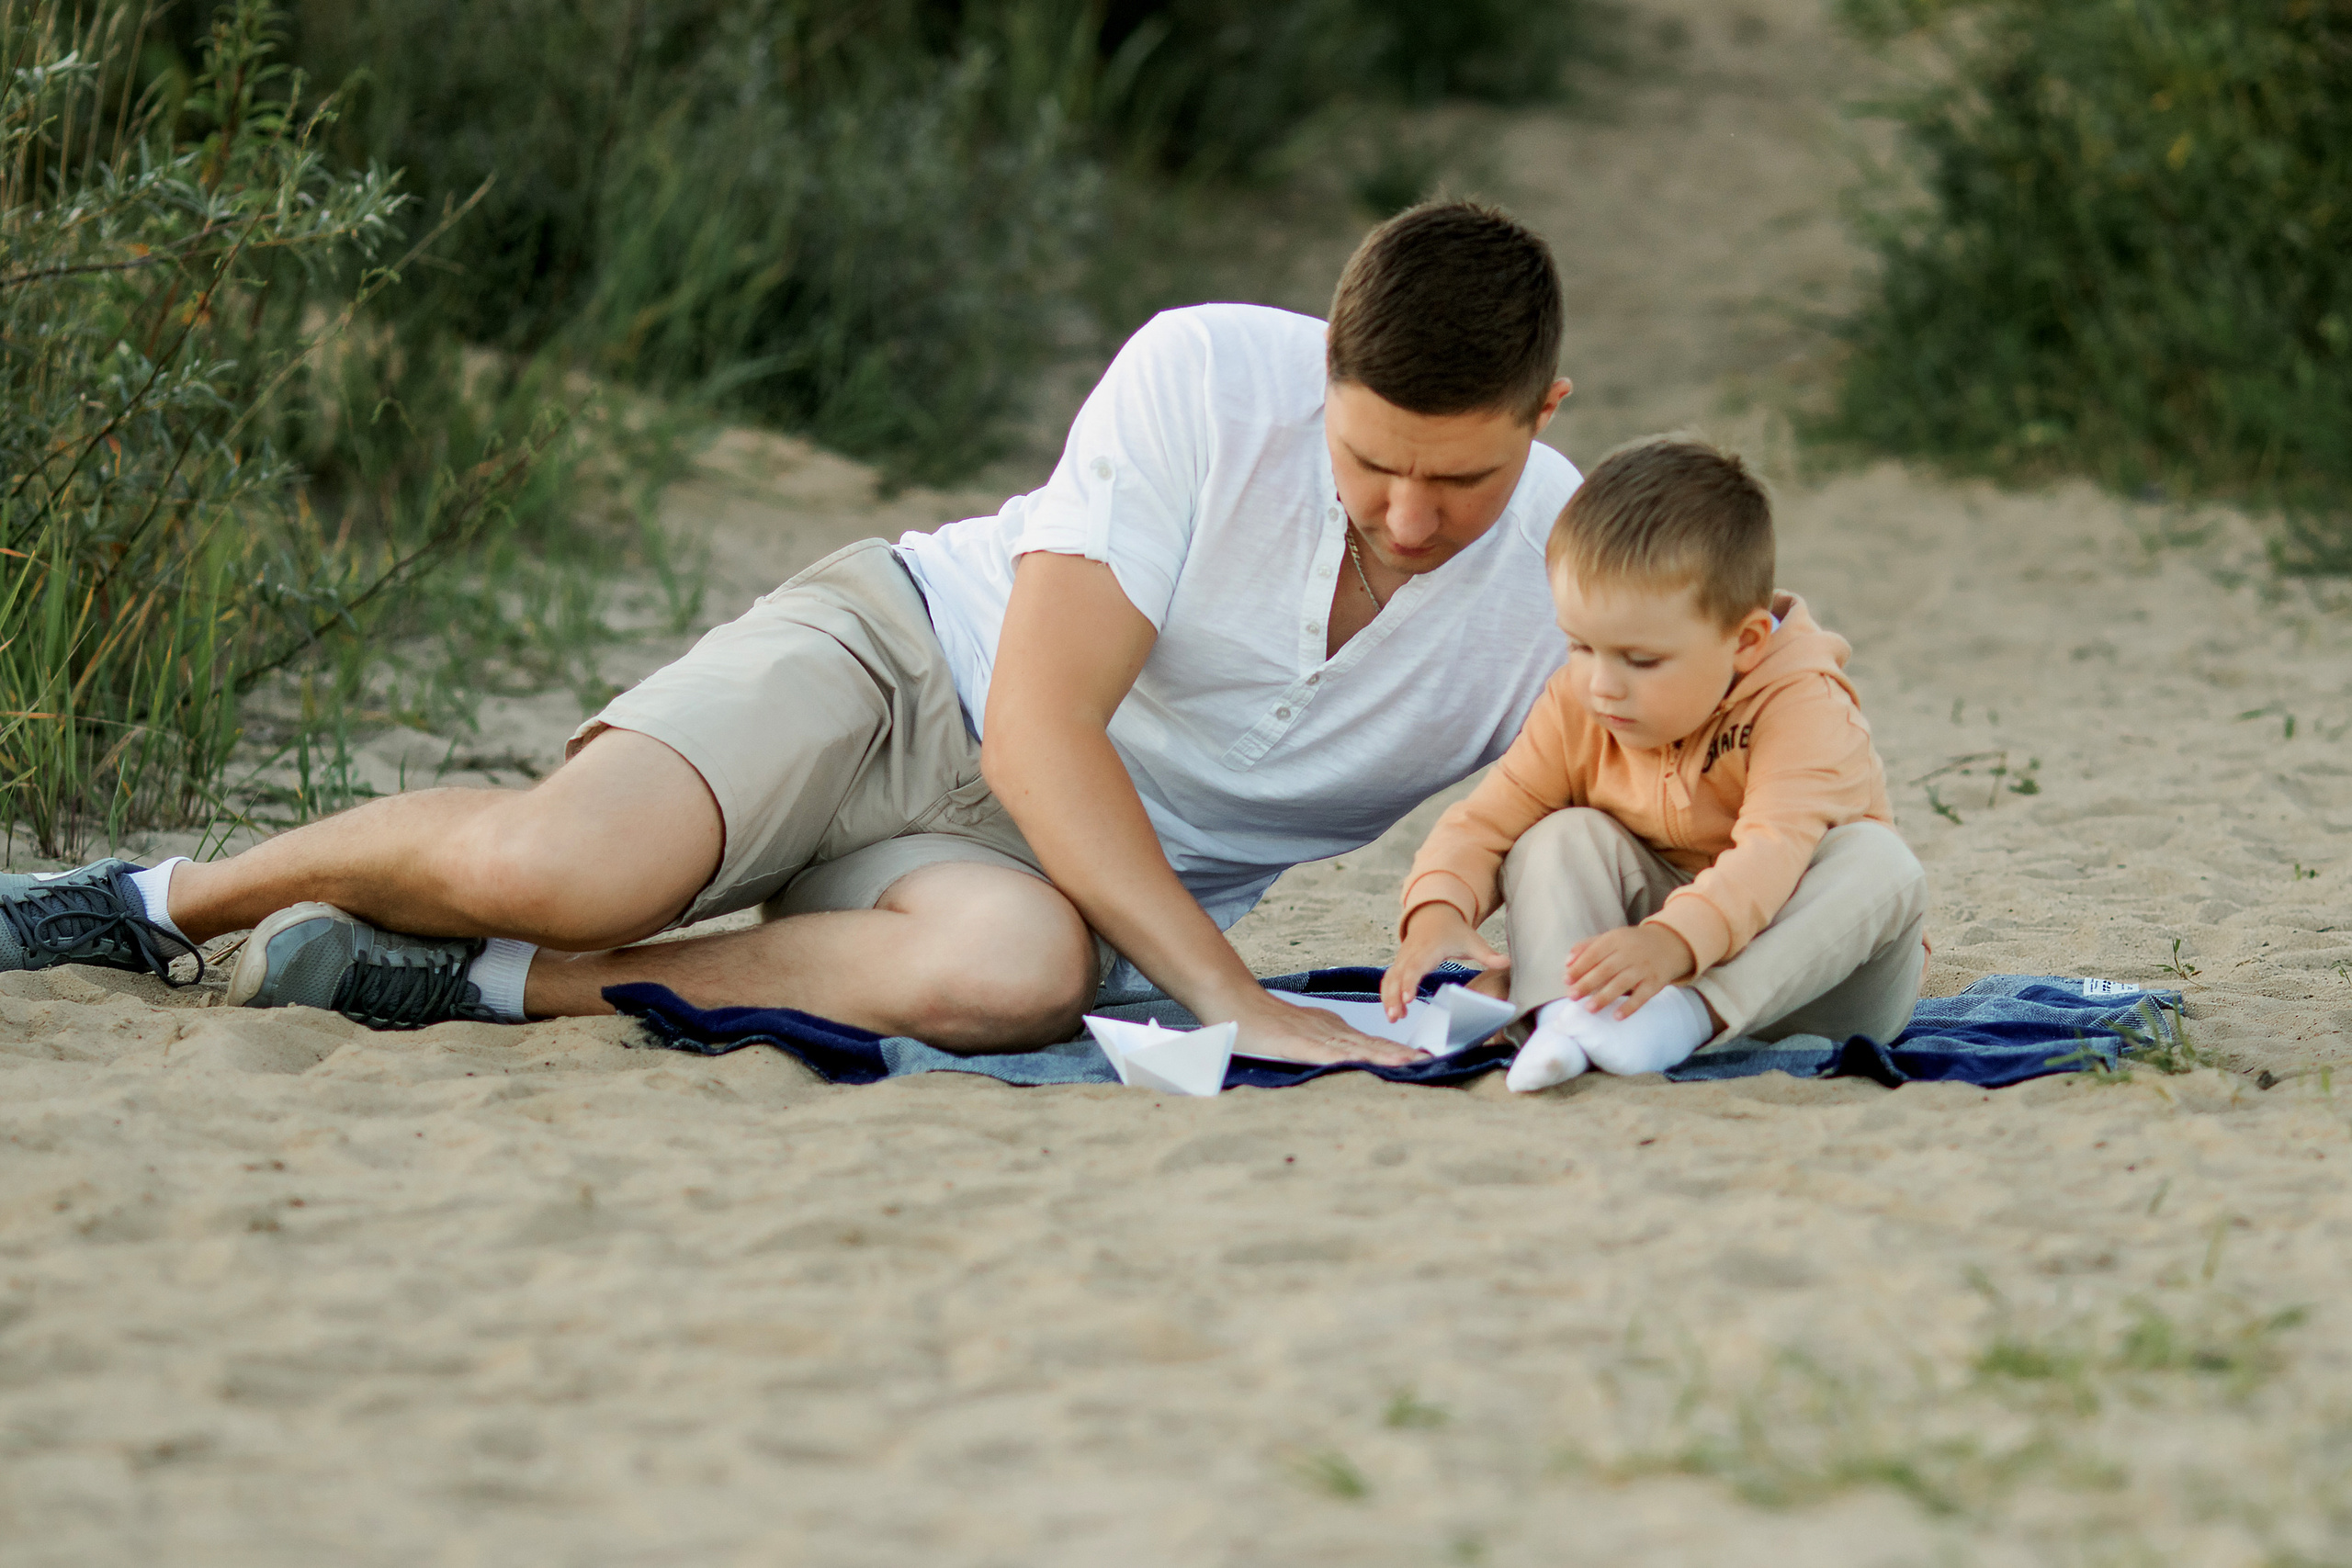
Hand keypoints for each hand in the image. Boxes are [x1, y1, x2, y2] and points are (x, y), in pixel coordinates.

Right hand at [1227, 993, 1426, 1066]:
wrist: (1230, 997)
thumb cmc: (1255, 1021)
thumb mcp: (1292, 1033)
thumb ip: (1312, 1043)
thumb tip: (1333, 1056)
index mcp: (1326, 1028)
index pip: (1368, 1042)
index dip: (1394, 1051)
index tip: (1419, 1060)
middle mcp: (1326, 1030)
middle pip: (1371, 1044)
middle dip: (1402, 1055)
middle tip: (1431, 1062)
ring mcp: (1313, 1036)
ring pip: (1357, 1048)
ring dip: (1387, 1056)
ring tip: (1413, 1063)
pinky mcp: (1297, 1044)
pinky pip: (1328, 1053)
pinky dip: (1351, 1060)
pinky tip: (1366, 1065)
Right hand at [1380, 902, 1509, 1020]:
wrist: (1435, 916)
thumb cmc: (1454, 932)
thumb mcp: (1472, 941)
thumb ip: (1488, 955)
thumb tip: (1507, 962)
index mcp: (1428, 949)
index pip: (1415, 967)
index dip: (1409, 982)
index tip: (1407, 998)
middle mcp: (1411, 953)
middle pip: (1397, 975)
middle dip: (1394, 996)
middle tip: (1395, 1017)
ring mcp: (1402, 958)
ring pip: (1390, 979)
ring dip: (1388, 998)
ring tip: (1393, 1019)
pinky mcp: (1399, 964)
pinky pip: (1389, 980)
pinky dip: (1388, 995)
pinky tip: (1395, 1012)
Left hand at [1564, 923, 1694, 1019]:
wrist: (1668, 945)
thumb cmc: (1630, 944)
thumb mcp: (1610, 938)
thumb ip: (1587, 947)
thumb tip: (1567, 963)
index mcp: (1616, 939)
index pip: (1594, 953)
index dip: (1580, 967)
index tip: (1566, 980)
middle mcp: (1630, 952)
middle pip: (1606, 969)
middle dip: (1587, 983)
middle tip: (1572, 996)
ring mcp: (1644, 968)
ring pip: (1622, 983)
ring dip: (1604, 996)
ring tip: (1589, 1008)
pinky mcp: (1655, 982)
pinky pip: (1642, 996)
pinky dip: (1630, 1006)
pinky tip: (1617, 1016)